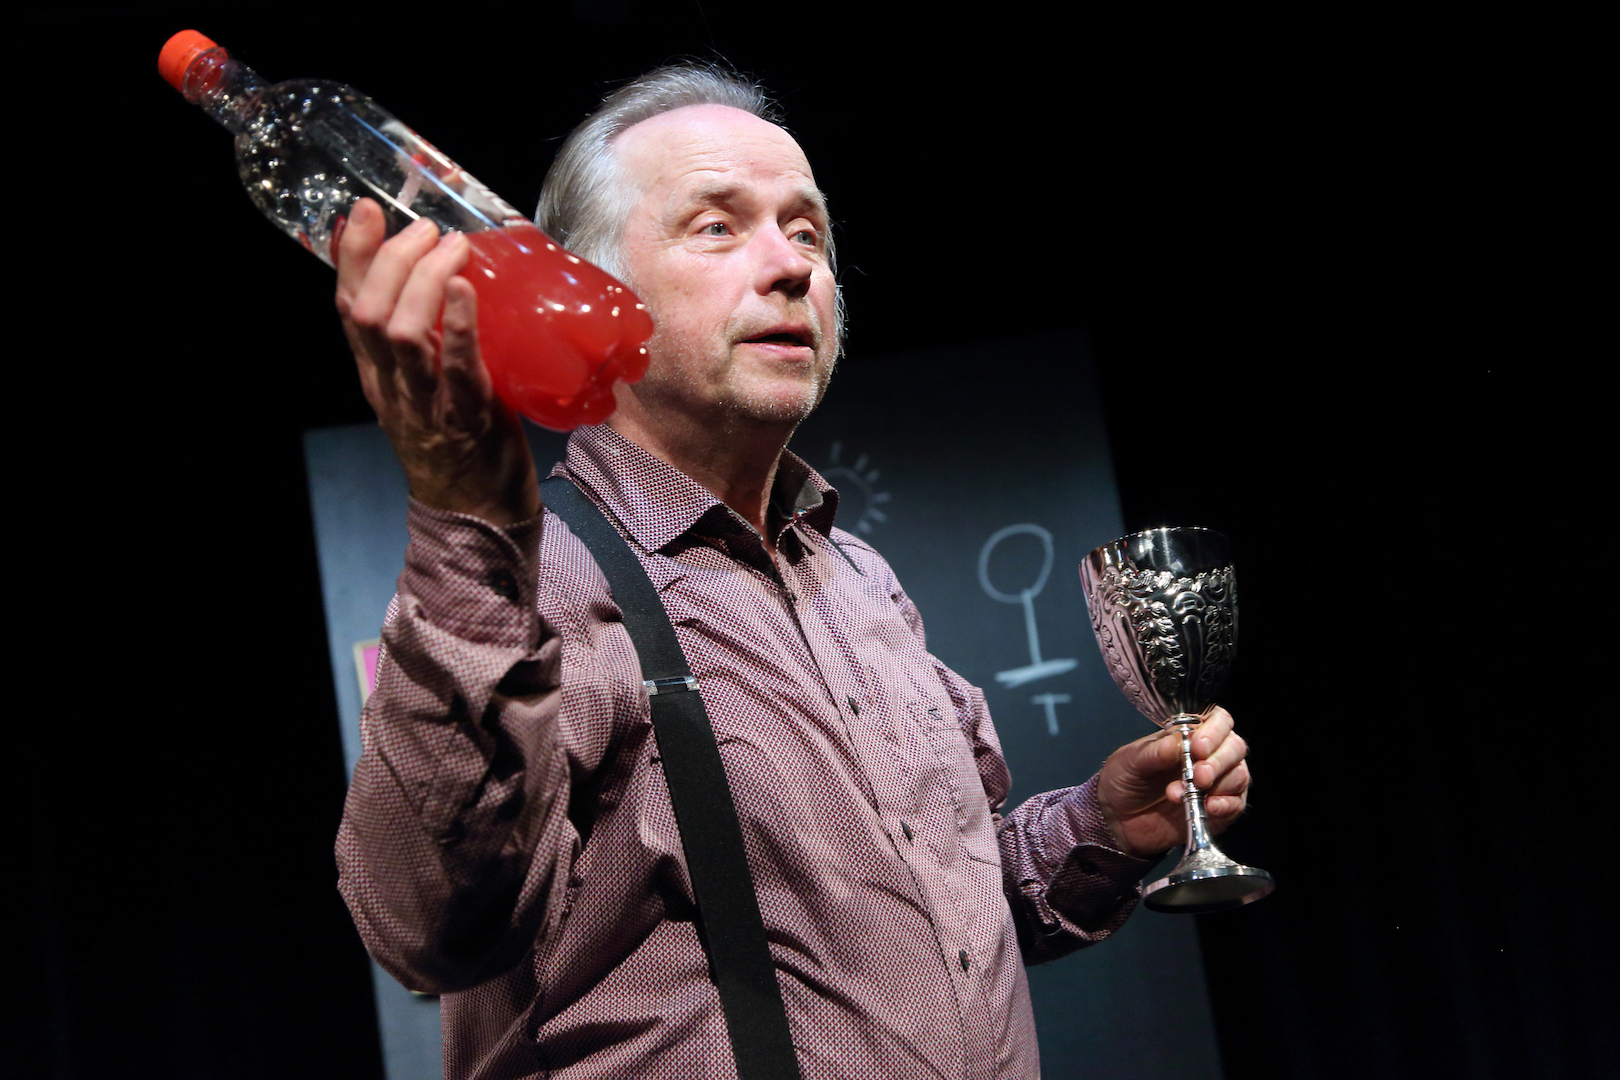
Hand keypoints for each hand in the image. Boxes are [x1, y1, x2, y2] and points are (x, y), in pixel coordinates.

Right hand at [335, 198, 539, 525]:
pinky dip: (457, 324)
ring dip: (424, 281)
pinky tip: (465, 290)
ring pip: (398, 334)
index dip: (354, 256)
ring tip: (451, 248)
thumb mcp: (431, 388)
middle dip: (391, 259)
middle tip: (427, 228)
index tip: (366, 211)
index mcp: (378, 378)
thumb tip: (452, 281)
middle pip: (367, 312)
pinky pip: (455, 368)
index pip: (348, 308)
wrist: (481, 520)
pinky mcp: (467, 421)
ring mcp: (425, 406)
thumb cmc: (463, 446)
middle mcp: (391, 390)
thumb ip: (431, 344)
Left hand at [1096, 706, 1251, 858]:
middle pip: (1235, 747)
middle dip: (1219, 761)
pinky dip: (1226, 806)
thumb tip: (1180, 742)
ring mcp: (1217, 783)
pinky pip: (1236, 804)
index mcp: (1189, 734)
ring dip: (1217, 785)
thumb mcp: (1129, 761)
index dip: (1214, 731)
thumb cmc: (1124, 780)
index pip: (1218, 720)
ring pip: (1239, 775)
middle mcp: (1210, 755)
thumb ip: (1155, 752)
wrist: (1117, 820)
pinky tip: (1208, 808)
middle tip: (1198, 775)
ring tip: (1182, 795)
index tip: (1197, 747)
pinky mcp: (1219, 811)